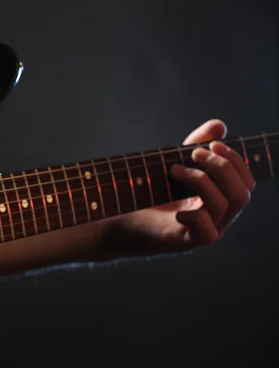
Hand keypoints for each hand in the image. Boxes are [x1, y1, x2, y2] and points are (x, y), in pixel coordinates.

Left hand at [102, 119, 254, 257]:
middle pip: (242, 194)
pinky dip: (194, 215)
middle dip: (222, 168)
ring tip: (174, 170)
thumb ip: (197, 145)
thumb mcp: (176, 164)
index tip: (214, 143)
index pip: (246, 182)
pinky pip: (207, 231)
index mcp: (220, 199)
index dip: (236, 161)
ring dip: (200, 180)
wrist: (121, 220)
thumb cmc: (150, 194)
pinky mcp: (187, 242)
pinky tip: (174, 210)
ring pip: (224, 205)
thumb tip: (219, 125)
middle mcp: (217, 217)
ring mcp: (204, 231)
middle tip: (194, 153)